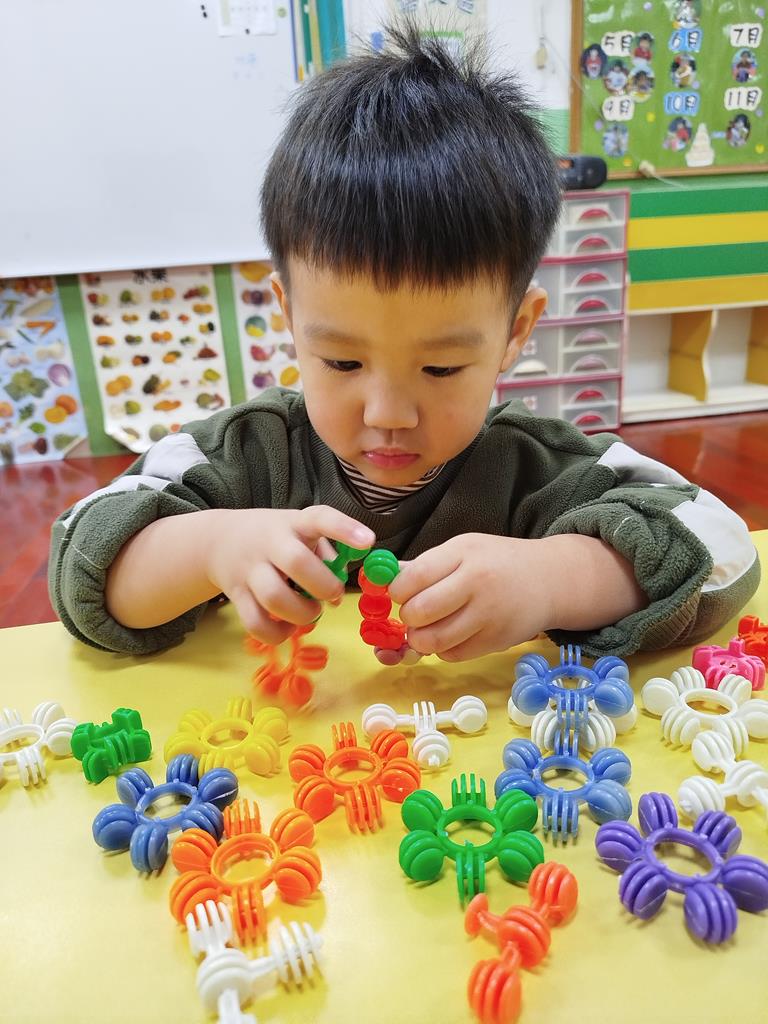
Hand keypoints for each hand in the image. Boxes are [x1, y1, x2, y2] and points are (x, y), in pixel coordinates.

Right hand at [205, 505, 373, 644]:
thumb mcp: (301, 533)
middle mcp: (269, 543)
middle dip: (322, 585)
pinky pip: (256, 623)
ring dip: (302, 614)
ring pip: (274, 597)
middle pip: (295, 562)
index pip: (319, 518)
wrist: (219, 540)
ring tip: (311, 613)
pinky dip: (277, 634)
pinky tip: (288, 628)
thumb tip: (339, 599)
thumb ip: (327, 558)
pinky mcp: (236, 595)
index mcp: (293, 523)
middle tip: (332, 593)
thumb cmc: (275, 537)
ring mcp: (249, 569)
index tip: (368, 541)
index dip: (344, 529)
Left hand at [388, 534, 557, 661]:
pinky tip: (450, 635)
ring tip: (427, 628)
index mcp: (464, 555)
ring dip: (420, 639)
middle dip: (408, 617)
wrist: (549, 580)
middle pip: (420, 611)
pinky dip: (442, 650)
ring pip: (434, 640)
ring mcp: (488, 616)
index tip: (399, 593)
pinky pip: (452, 655)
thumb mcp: (463, 550)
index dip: (397, 591)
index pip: (414, 577)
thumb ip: (425, 566)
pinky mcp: (495, 641)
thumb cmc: (498, 562)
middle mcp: (477, 584)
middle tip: (413, 614)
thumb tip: (382, 578)